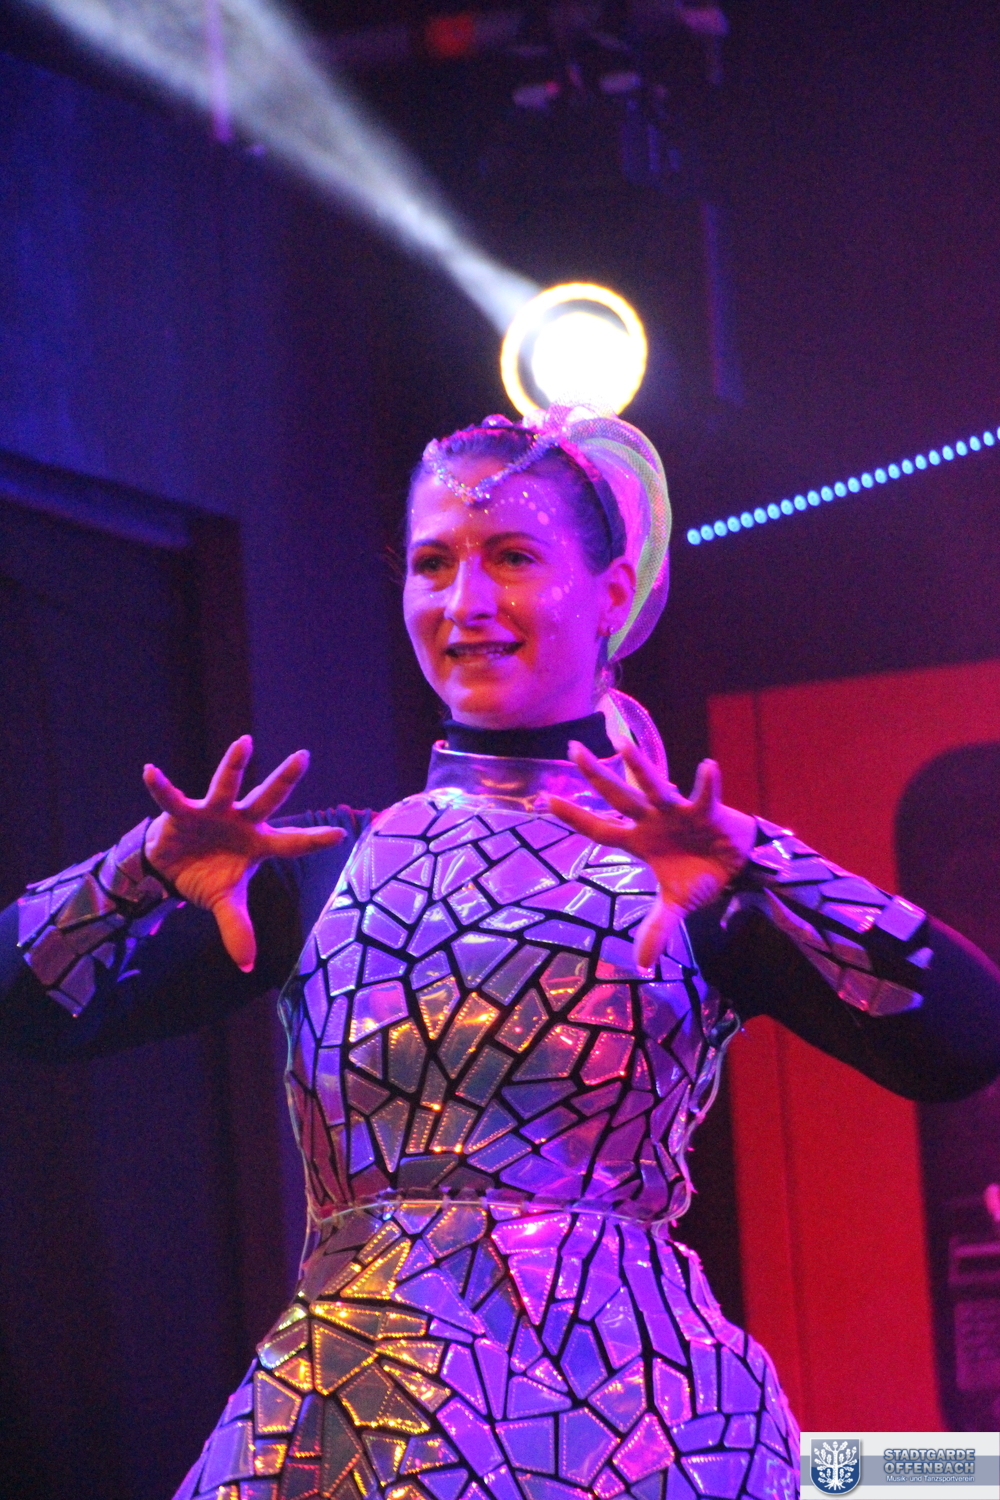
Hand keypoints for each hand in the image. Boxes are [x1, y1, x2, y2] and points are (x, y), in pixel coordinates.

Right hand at [143, 735, 343, 971]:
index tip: (340, 835)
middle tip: (304, 756)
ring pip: (226, 785)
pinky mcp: (183, 812)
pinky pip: (171, 797)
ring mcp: (213, 813)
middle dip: (285, 780)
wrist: (170, 868)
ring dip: (234, 765)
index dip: (313, 841)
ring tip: (245, 742)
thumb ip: (238, 929)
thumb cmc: (207, 877)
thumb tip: (248, 967)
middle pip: (267, 799)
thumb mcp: (224, 903)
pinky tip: (148, 771)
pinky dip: (160, 786)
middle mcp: (241, 822)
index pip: (291, 842)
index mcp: (258, 844)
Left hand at [544, 740, 755, 967]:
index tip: (545, 799)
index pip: (600, 829)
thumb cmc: (700, 874)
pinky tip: (709, 766)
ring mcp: (678, 812)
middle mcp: (653, 820)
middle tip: (574, 749)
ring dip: (640, 767)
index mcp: (639, 841)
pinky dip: (708, 783)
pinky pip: (706, 796)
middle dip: (596, 776)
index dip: (575, 817)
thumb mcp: (675, 905)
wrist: (737, 864)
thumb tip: (642, 964)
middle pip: (619, 797)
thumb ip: (656, 928)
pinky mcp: (707, 811)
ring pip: (655, 785)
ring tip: (623, 743)